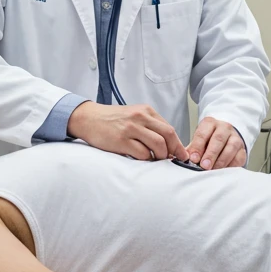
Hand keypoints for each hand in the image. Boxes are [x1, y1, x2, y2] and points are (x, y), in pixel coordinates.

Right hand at [67, 102, 188, 161]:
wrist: (88, 118)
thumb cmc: (112, 120)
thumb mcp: (134, 115)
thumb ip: (150, 125)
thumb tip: (168, 144)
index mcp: (146, 111)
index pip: (169, 128)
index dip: (177, 143)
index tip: (182, 154)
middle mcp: (140, 117)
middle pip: (167, 135)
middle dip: (175, 150)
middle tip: (177, 160)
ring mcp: (131, 128)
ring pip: (157, 144)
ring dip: (161, 156)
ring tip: (157, 160)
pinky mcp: (121, 140)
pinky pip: (142, 153)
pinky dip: (146, 159)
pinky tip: (143, 160)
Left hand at [186, 117, 246, 169]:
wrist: (225, 136)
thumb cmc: (208, 140)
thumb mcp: (198, 140)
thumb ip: (193, 149)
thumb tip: (185, 159)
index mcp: (210, 123)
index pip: (203, 134)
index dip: (197, 147)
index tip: (193, 159)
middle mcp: (224, 128)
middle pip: (218, 139)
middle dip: (210, 154)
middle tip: (204, 166)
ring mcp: (235, 138)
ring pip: (231, 147)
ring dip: (221, 161)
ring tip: (213, 171)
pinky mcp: (242, 149)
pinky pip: (239, 157)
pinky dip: (231, 166)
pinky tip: (224, 172)